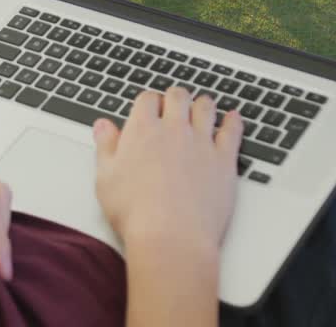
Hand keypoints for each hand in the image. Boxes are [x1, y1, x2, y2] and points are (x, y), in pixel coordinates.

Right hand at [93, 89, 242, 253]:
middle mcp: (173, 129)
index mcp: (142, 130)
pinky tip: (232, 118)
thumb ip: (106, 147)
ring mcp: (201, 142)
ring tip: (201, 107)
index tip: (149, 108)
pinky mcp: (224, 160)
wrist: (171, 238)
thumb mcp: (105, 178)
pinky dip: (233, 121)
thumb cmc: (136, 213)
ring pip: (205, 108)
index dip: (148, 102)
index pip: (147, 99)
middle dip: (175, 98)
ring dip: (202, 104)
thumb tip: (103, 126)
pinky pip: (232, 131)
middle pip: (178, 96)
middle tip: (174, 104)